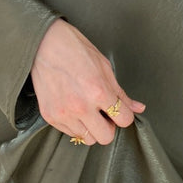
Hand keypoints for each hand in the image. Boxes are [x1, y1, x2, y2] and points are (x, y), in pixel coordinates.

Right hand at [30, 18, 145, 145]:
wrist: (44, 44)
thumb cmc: (75, 49)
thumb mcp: (104, 66)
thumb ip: (120, 93)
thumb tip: (138, 108)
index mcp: (98, 91)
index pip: (124, 120)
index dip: (124, 115)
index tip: (120, 110)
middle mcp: (81, 106)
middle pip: (106, 137)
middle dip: (109, 126)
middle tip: (104, 113)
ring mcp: (64, 113)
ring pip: (87, 138)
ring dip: (91, 127)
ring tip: (87, 109)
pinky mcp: (50, 116)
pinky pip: (69, 133)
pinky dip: (75, 124)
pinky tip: (73, 107)